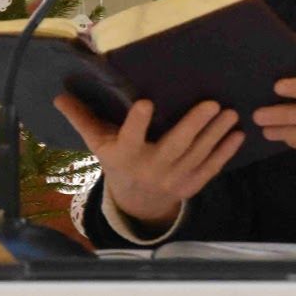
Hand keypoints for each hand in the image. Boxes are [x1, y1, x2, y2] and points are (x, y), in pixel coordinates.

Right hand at [53, 94, 243, 230]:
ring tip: (231, 112)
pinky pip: (211, 169)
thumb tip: (58, 95)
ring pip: (197, 155)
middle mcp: (151, 168)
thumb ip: (81, 118)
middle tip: (212, 103)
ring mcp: (173, 179)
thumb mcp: (97, 141)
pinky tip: (237, 134)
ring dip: (216, 134)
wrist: (136, 199)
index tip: (145, 102)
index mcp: (125, 154)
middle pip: (175, 146)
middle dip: (194, 125)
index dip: (137, 122)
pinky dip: (225, 152)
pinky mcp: (191, 185)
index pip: (130, 137)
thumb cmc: (116, 158)